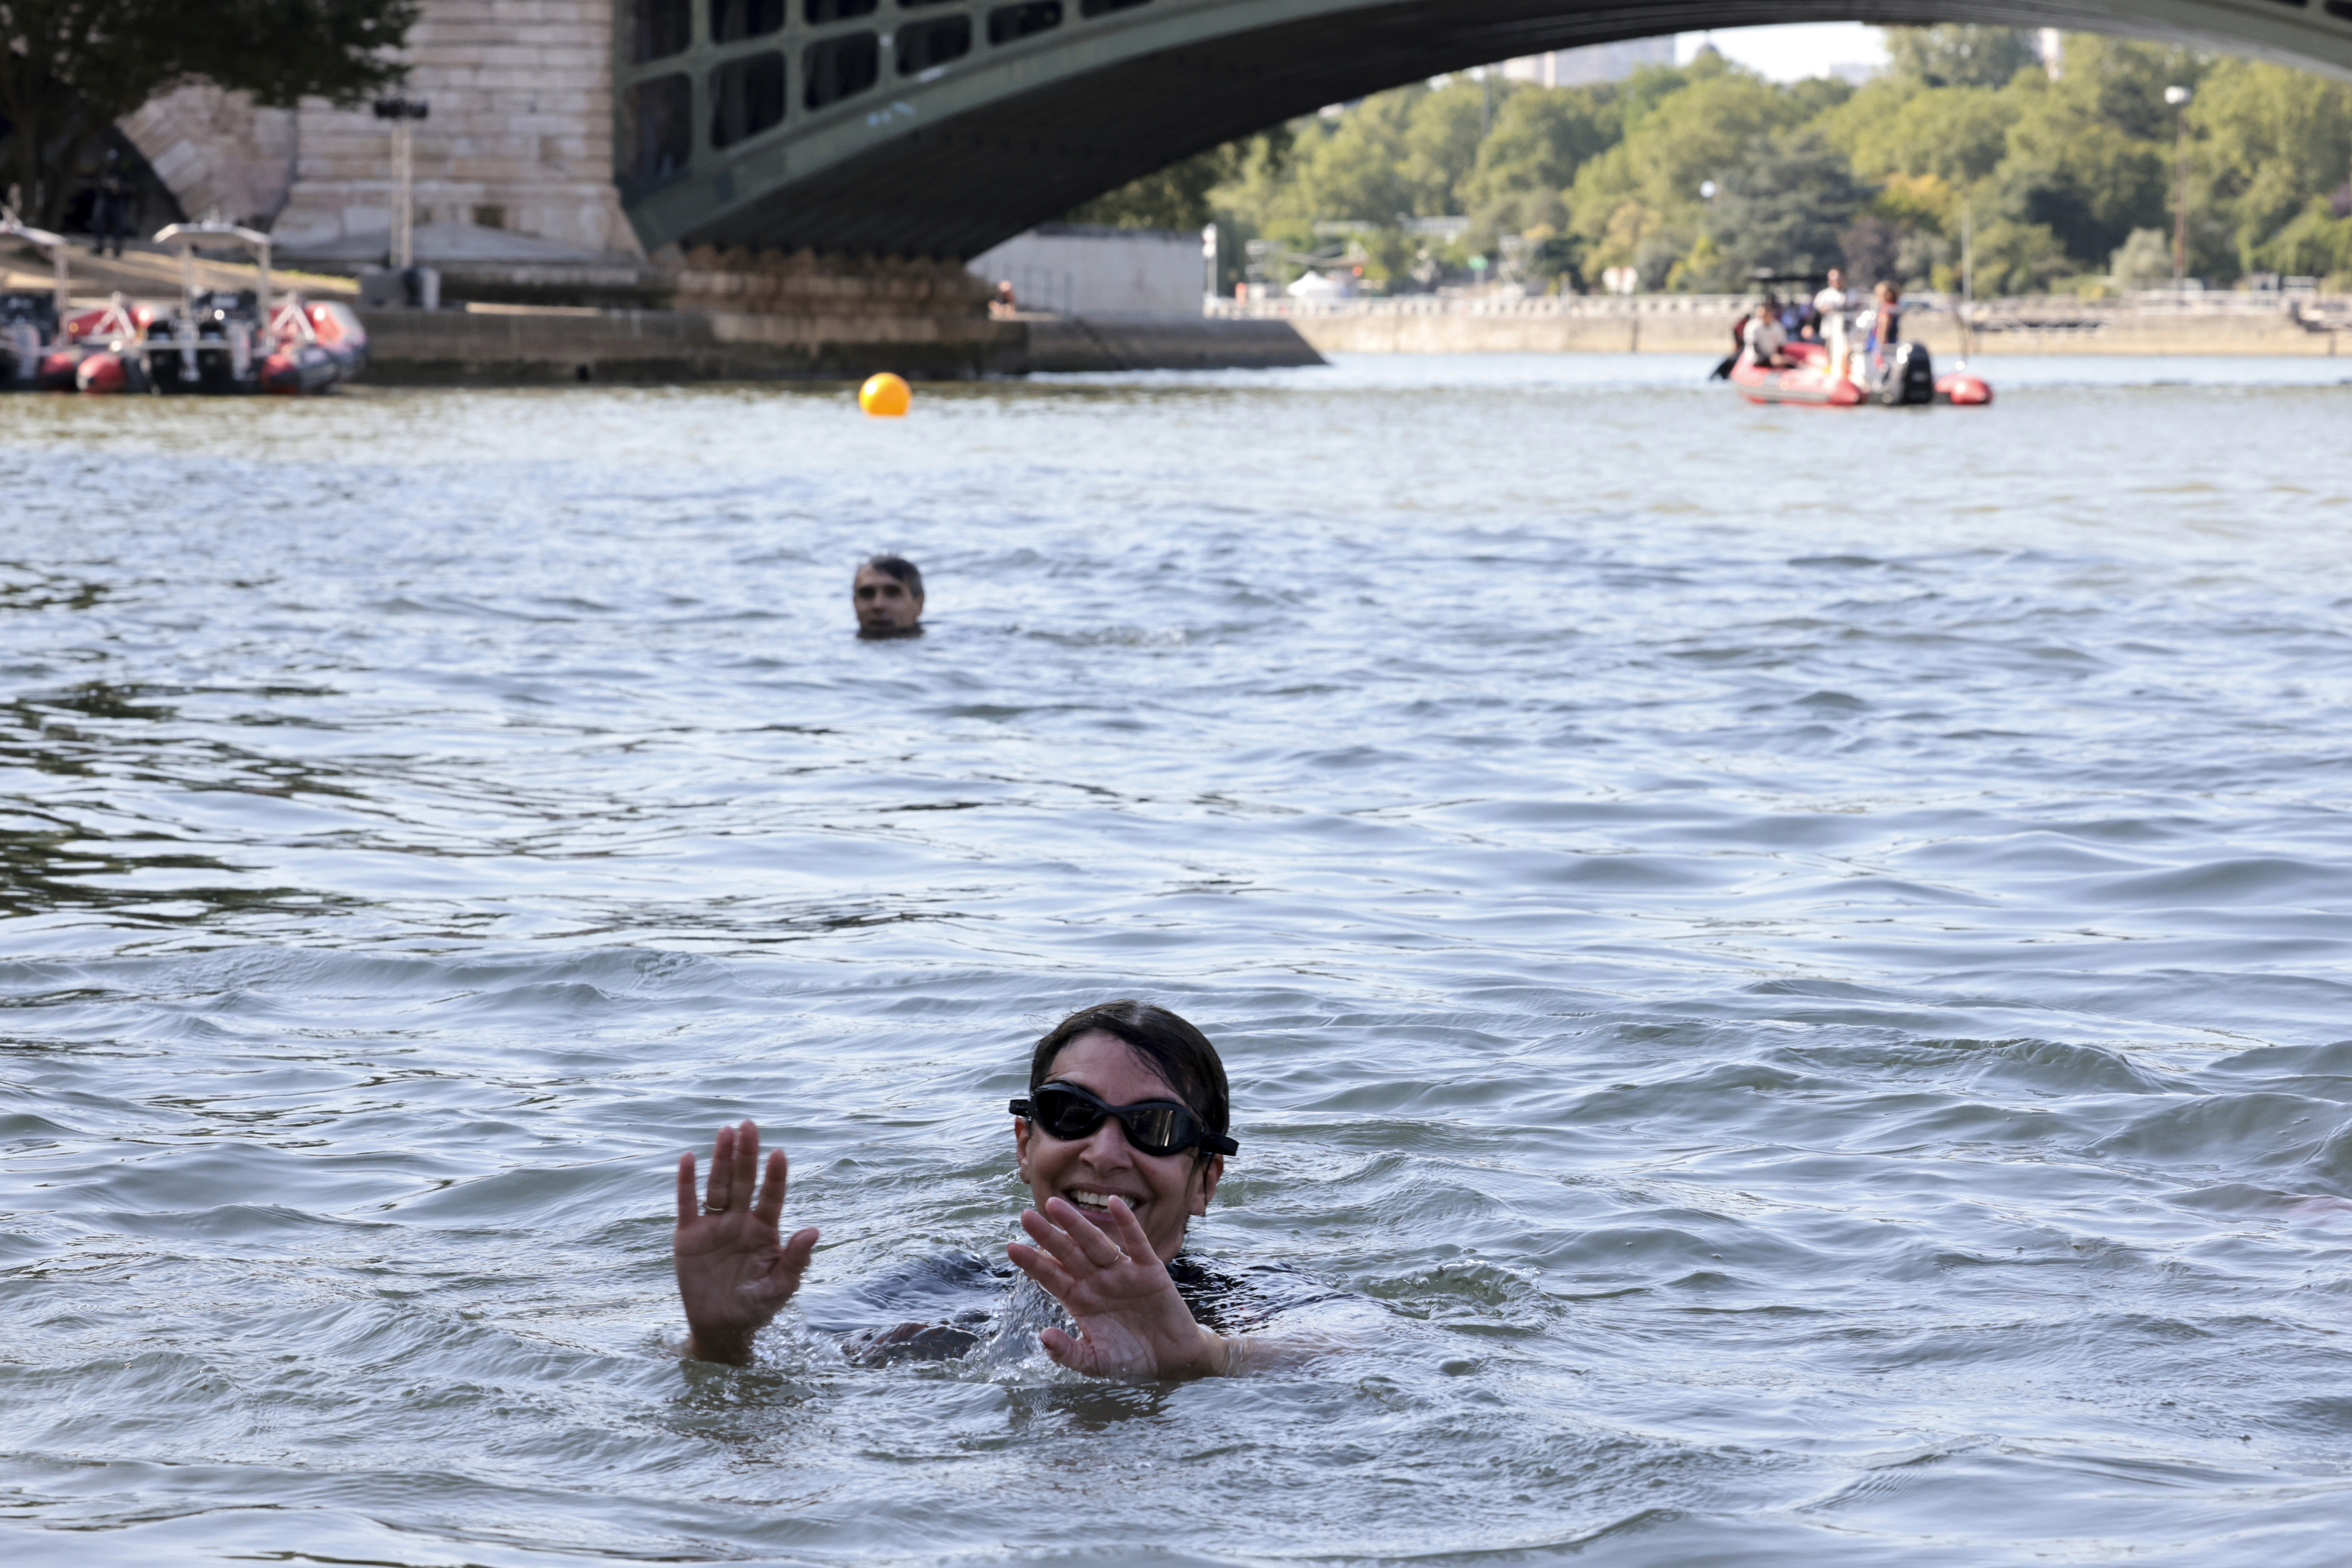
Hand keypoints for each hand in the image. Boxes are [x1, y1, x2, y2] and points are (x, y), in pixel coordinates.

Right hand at [673, 1119, 817, 1365]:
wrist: (721, 1329)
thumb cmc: (756, 1308)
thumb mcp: (780, 1288)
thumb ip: (795, 1260)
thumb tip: (814, 1230)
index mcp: (764, 1231)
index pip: (772, 1197)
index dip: (775, 1176)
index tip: (779, 1154)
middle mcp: (740, 1222)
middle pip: (744, 1182)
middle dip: (747, 1154)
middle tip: (749, 1125)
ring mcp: (714, 1226)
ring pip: (718, 1185)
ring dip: (721, 1159)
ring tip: (726, 1131)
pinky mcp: (688, 1236)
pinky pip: (687, 1204)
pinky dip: (686, 1182)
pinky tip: (689, 1158)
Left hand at [1007, 1196, 1225, 1379]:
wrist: (1171, 1359)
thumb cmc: (1129, 1359)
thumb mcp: (1095, 1362)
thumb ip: (1069, 1353)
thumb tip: (1043, 1337)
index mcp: (1079, 1299)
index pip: (1051, 1276)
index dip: (1033, 1262)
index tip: (1011, 1247)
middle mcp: (1096, 1280)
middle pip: (1068, 1253)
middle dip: (1047, 1235)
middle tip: (1025, 1216)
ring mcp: (1121, 1272)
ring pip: (1095, 1243)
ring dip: (1076, 1224)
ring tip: (1055, 1205)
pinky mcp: (1148, 1269)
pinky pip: (1136, 1242)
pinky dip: (1126, 1223)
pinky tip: (1114, 1203)